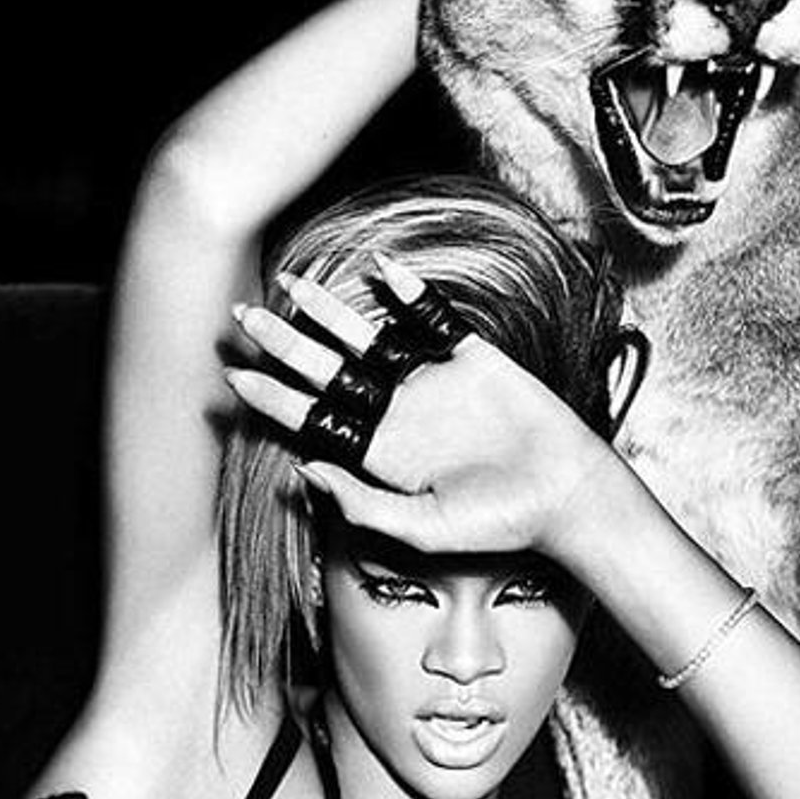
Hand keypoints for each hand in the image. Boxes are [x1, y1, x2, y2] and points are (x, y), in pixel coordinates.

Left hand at [227, 259, 607, 555]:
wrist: (566, 497)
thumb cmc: (498, 523)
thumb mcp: (421, 528)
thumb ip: (361, 504)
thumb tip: (303, 470)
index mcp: (381, 455)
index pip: (314, 419)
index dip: (273, 399)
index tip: (233, 377)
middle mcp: (400, 414)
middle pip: (328, 372)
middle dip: (284, 345)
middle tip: (241, 318)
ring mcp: (434, 383)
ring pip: (369, 338)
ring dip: (329, 311)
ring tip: (291, 285)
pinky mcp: (474, 358)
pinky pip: (435, 320)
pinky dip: (411, 294)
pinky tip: (381, 270)